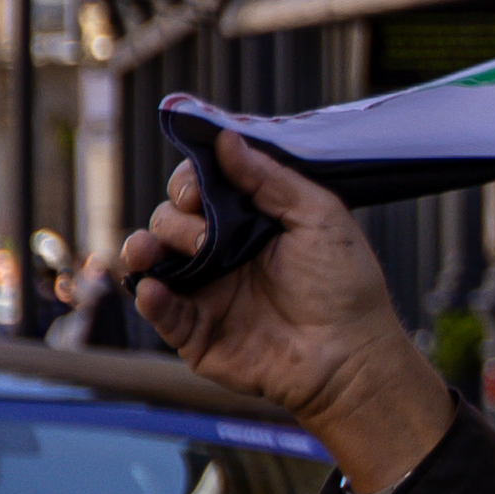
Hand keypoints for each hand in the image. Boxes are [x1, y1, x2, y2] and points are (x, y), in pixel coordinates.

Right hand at [123, 134, 453, 493]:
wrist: (351, 355)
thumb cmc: (344, 285)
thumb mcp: (317, 216)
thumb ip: (270, 178)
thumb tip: (226, 138)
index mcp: (249, 222)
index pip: (199, 189)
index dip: (190, 182)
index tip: (199, 189)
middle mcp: (221, 253)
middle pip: (170, 219)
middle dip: (178, 219)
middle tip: (206, 234)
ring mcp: (207, 293)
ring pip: (153, 261)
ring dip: (144, 249)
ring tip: (149, 252)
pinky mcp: (197, 333)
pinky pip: (160, 312)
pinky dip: (149, 297)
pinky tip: (153, 287)